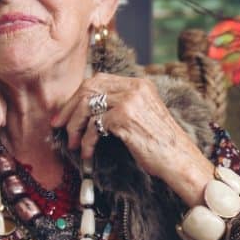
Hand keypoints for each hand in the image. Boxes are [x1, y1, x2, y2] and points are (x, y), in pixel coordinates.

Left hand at [51, 73, 211, 205]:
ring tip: (74, 143)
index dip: (78, 96)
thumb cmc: (161, 145)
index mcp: (139, 84)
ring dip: (75, 127)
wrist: (179, 160)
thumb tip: (88, 111)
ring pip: (87, 106)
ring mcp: (130, 101)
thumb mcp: (143, 116)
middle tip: (59, 127)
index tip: (66, 114)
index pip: (99, 80)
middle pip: (88, 88)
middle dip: (69, 109)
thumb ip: (121, 106)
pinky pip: (94, 127)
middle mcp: (134, 88)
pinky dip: (87, 142)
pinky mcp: (124, 118)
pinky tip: (88, 154)